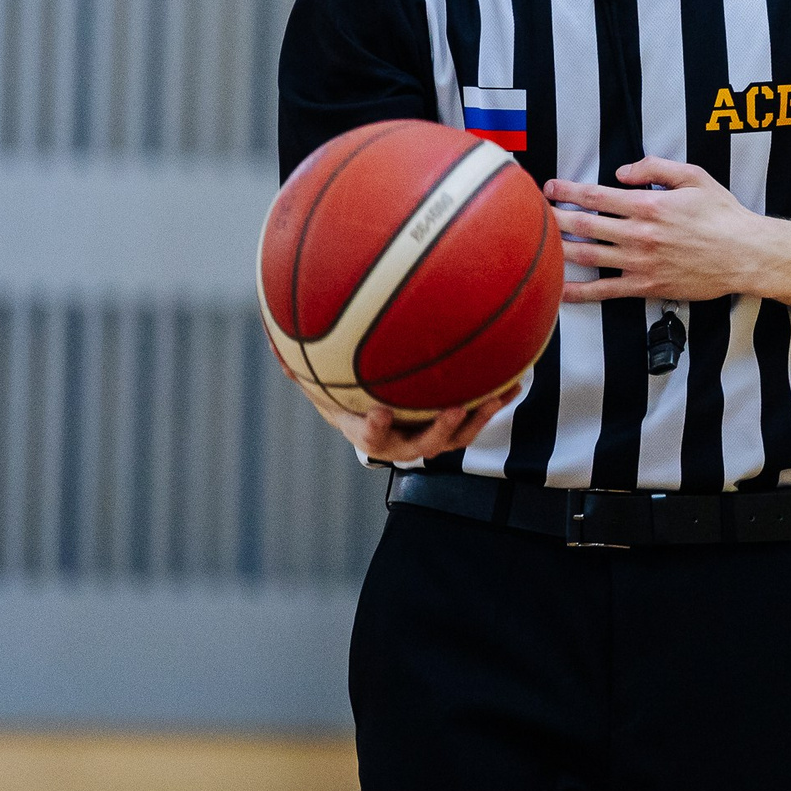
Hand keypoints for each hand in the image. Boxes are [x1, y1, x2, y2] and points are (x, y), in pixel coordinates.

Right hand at [305, 382, 520, 462]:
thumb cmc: (345, 399)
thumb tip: (273, 344)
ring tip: (496, 397)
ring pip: (458, 437)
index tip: (381, 413)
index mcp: (368, 432)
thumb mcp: (321, 386)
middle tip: (452, 409)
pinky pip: (478, 418)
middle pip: (422, 445)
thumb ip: (302, 369)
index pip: (368, 437)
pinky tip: (517, 378)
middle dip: (438, 430)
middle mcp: (403, 441)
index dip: (375, 428)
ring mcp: (431, 438)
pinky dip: (496, 400)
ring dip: (478, 418)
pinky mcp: (455, 428)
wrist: (376, 420)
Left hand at [546, 157, 790, 303]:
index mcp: (649, 205)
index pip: (596, 195)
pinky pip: (604, 291)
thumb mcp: (694, 177)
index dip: (568, 190)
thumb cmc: (723, 215)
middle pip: (583, 224)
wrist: (746, 254)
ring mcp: (640, 262)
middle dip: (554, 216)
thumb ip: (656, 168)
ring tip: (535, 243)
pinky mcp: (646, 286)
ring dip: (558, 248)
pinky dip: (578, 292)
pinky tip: (557, 289)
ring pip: (587, 255)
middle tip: (535, 211)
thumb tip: (623, 170)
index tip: (550, 187)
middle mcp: (639, 234)